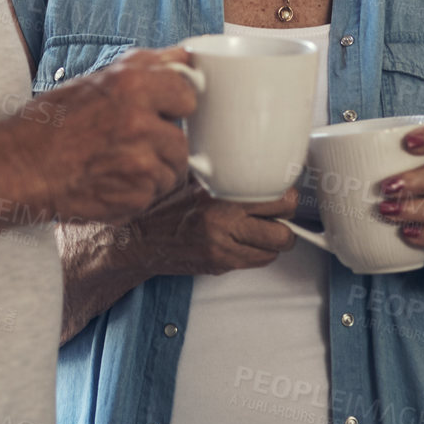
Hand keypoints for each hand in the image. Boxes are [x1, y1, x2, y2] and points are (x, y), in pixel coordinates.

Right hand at [14, 48, 197, 224]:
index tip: (157, 112)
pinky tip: (110, 182)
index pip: (188, 92)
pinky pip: (155, 194)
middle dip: (162, 143)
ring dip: (152, 172)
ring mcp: (141, 160)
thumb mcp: (95, 81)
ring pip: (173, 170)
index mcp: (131, 83)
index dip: (172, 105)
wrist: (20, 167)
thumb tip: (181, 56)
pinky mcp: (136, 194)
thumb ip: (144, 69)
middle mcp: (140, 120)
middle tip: (130, 144)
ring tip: (116, 165)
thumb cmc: (51, 124)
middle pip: (183, 137)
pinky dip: (137, 193)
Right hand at [118, 178, 299, 277]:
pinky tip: (243, 243)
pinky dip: (259, 253)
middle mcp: (222, 215)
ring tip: (260, 230)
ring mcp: (223, 242)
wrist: (138, 238)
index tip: (280, 191)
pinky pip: (261, 260)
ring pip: (278, 244)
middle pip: (285, 216)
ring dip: (275, 239)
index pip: (275, 190)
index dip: (283, 191)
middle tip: (274, 213)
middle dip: (283, 216)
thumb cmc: (165, 206)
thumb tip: (260, 161)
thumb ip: (224, 170)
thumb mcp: (192, 176)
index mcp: (218, 188)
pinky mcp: (222, 262)